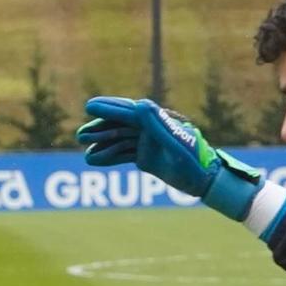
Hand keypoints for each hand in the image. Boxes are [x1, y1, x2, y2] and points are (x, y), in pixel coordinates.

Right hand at [76, 96, 262, 220]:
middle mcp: (150, 128)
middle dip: (100, 129)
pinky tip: (93, 159)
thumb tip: (140, 104)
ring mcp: (146, 142)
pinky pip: (123, 155)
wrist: (206, 180)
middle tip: (80, 135)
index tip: (89, 106)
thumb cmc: (195, 162)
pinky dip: (108, 157)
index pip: (129, 112)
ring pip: (119, 141)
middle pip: (120, 125)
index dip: (109, 108)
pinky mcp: (145, 156)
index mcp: (157, 121)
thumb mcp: (177, 146)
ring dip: (102, 145)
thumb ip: (158, 126)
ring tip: (85, 153)